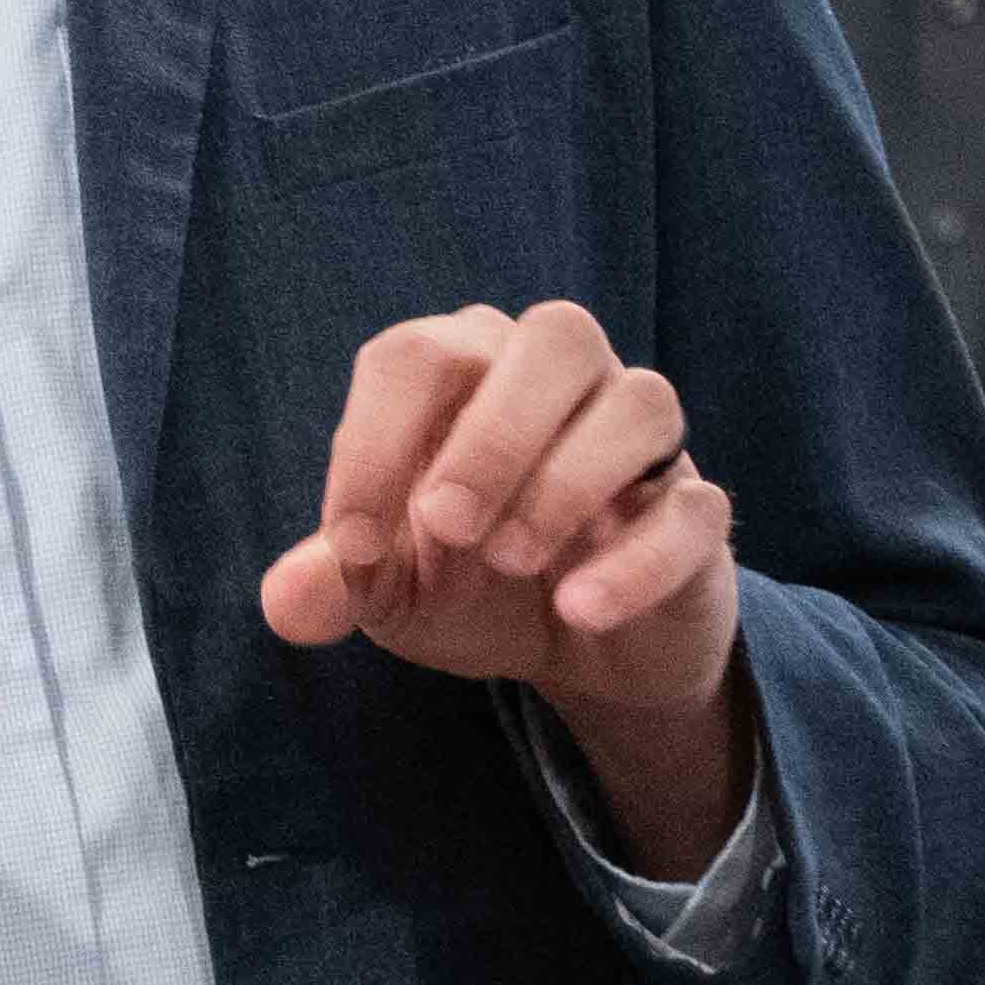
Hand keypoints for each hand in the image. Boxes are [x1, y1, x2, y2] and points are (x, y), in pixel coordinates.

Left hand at [256, 301, 747, 864]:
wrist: (574, 647)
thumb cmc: (468, 579)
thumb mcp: (389, 588)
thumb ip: (335, 581)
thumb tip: (284, 603)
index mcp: (469, 371)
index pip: (419, 356)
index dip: (375, 441)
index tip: (350, 545)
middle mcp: (563, 381)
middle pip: (555, 336)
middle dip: (494, 432)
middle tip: (446, 527)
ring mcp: (644, 441)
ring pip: (641, 400)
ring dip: (568, 479)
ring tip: (510, 562)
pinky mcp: (699, 512)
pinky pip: (693, 508)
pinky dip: (635, 558)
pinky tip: (578, 609)